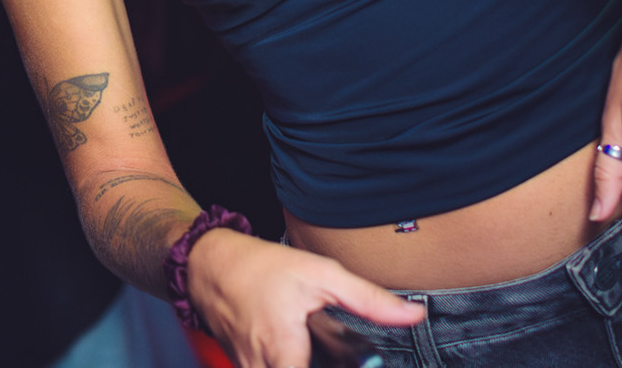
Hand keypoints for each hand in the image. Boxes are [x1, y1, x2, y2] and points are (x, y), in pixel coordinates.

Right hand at [186, 228, 422, 367]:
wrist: (209, 264)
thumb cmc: (259, 268)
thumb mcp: (320, 274)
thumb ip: (368, 300)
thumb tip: (412, 315)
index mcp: (282, 351)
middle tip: (332, 358)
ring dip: (302, 366)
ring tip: (314, 354)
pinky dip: (285, 364)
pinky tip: (298, 355)